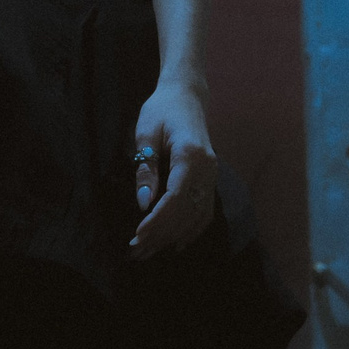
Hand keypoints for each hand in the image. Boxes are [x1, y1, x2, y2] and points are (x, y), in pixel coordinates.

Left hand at [128, 80, 217, 258]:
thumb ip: (146, 169)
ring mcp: (212, 175)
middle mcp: (207, 168)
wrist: (186, 95)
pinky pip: (205, 211)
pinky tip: (176, 244)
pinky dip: (192, 230)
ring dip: (173, 237)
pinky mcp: (210, 179)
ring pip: (197, 216)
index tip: (137, 236)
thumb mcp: (146, 134)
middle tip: (135, 252)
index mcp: (190, 155)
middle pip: (186, 212)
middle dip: (161, 235)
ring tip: (149, 252)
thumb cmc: (161, 110)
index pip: (175, 197)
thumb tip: (143, 204)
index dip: (157, 221)